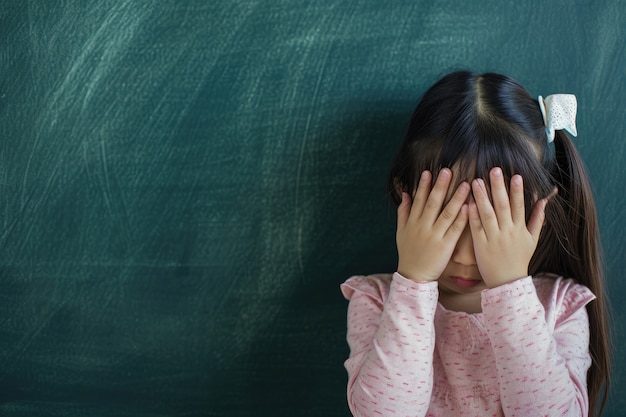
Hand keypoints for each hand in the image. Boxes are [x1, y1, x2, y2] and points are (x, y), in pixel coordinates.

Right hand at [396, 169, 469, 281]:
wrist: (414, 276)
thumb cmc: (408, 253)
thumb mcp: (401, 231)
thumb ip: (403, 212)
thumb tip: (405, 193)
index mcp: (413, 222)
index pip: (418, 200)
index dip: (423, 185)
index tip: (429, 171)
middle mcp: (423, 227)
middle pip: (433, 203)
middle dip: (440, 186)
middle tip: (447, 171)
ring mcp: (435, 236)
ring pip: (447, 214)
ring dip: (456, 198)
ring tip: (465, 184)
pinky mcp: (446, 246)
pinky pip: (455, 230)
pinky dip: (462, 218)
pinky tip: (469, 206)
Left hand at [468, 167, 546, 286]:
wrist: (507, 283)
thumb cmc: (519, 259)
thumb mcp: (533, 240)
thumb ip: (537, 219)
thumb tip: (544, 200)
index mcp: (520, 229)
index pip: (519, 206)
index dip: (517, 190)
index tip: (516, 175)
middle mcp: (507, 232)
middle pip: (502, 206)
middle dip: (498, 187)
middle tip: (494, 170)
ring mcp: (493, 238)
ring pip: (487, 214)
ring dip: (482, 197)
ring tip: (476, 181)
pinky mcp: (480, 245)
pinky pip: (476, 228)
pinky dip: (472, 215)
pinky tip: (467, 202)